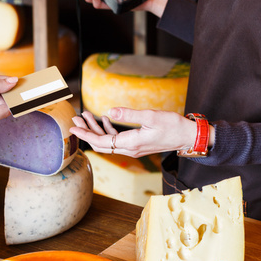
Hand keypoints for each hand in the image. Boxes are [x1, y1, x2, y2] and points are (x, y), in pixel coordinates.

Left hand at [70, 108, 198, 157]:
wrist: (187, 136)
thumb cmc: (172, 125)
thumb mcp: (151, 116)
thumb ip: (129, 114)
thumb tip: (110, 111)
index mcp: (131, 143)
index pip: (102, 141)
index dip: (86, 134)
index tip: (73, 127)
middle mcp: (130, 149)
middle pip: (102, 143)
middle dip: (87, 132)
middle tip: (75, 119)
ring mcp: (134, 148)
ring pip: (108, 142)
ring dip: (96, 129)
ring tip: (87, 116)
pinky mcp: (138, 144)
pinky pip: (117, 140)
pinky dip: (109, 130)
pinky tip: (106, 119)